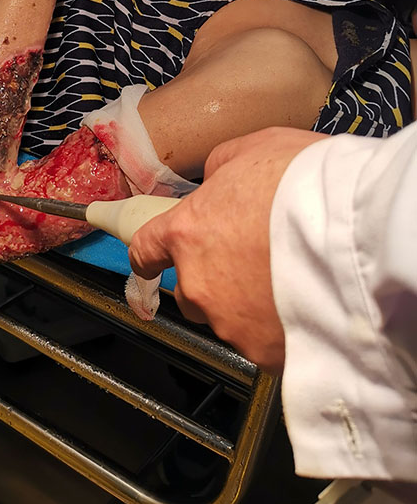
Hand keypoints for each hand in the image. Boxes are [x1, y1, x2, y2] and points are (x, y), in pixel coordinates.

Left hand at [128, 127, 328, 372]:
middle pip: (191, 290)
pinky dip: (277, 328)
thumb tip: (216, 183)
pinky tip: (303, 305)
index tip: (149, 263)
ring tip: (286, 281)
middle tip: (251, 262)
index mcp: (187, 232)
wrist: (359, 230)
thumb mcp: (251, 150)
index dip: (149, 257)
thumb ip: (219, 171)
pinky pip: (264, 342)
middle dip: (212, 280)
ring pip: (227, 318)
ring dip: (246, 305)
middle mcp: (199, 282)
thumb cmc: (307, 184)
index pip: (146, 250)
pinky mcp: (266, 353)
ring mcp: (231, 322)